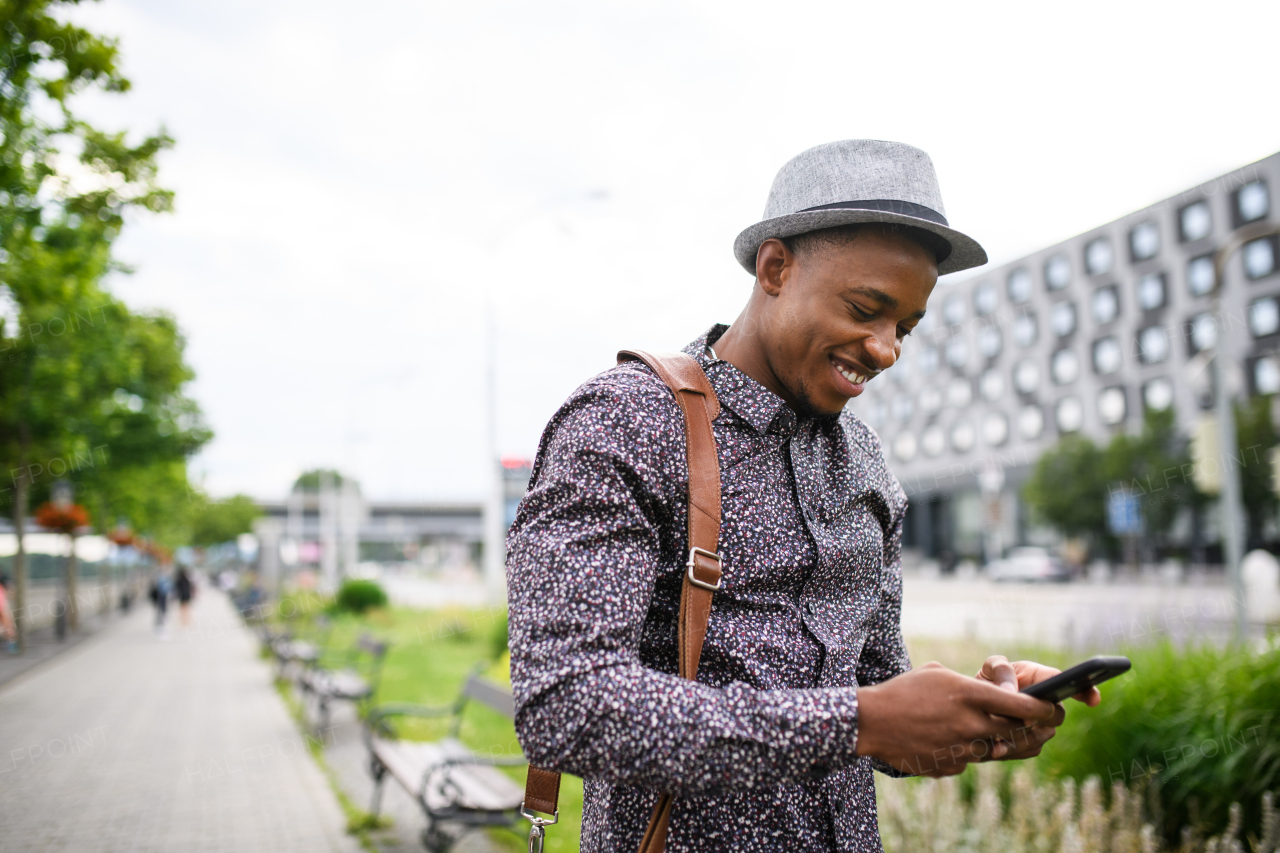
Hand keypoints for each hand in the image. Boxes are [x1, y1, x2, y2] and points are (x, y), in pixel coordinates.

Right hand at [856, 662, 1058, 776]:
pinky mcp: (950, 767)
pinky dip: (962, 751)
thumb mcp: (937, 673)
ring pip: (992, 748)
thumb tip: (994, 694)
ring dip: (987, 739)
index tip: (1054, 709)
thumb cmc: (903, 691)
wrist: (871, 722)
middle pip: (1016, 731)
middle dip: (1026, 728)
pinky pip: (968, 760)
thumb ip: (970, 685)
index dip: (1044, 709)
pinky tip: (941, 738)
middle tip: (1028, 723)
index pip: (1022, 705)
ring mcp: (961, 749)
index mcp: (969, 695)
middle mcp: (970, 723)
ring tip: (964, 726)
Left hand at [974, 655, 1100, 761]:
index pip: (1068, 682)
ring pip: (1044, 735)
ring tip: (998, 740)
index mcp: (1042, 678)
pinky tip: (995, 749)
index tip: (1093, 700)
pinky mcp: (1032, 742)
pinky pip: (1029, 749)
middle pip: (1057, 715)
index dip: (1086, 690)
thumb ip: (1001, 670)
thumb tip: (1011, 692)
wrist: (977, 704)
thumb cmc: (990, 679)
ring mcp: (1043, 725)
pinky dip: (1013, 749)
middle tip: (1023, 720)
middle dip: (1042, 717)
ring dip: (1023, 737)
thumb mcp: (992, 666)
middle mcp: (1048, 703)